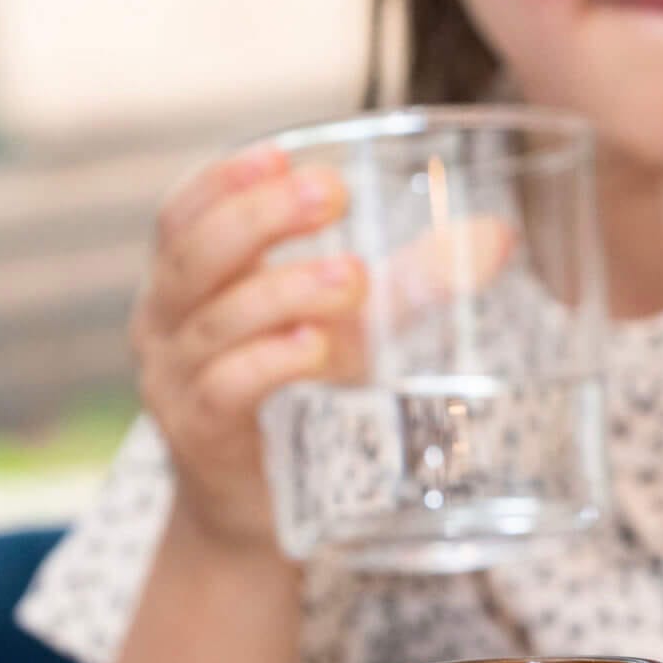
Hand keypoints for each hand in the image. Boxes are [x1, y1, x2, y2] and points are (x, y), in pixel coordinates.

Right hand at [136, 143, 524, 552]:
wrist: (253, 507)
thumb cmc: (295, 395)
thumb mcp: (350, 327)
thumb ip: (412, 281)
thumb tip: (498, 237)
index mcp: (187, 281)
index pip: (184, 215)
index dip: (224, 181)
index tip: (284, 155)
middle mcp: (164, 324)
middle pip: (195, 254)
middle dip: (262, 217)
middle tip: (330, 195)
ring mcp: (175, 382)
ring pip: (216, 322)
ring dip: (282, 292)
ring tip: (350, 277)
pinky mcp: (200, 436)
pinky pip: (225, 389)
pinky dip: (270, 364)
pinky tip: (316, 349)